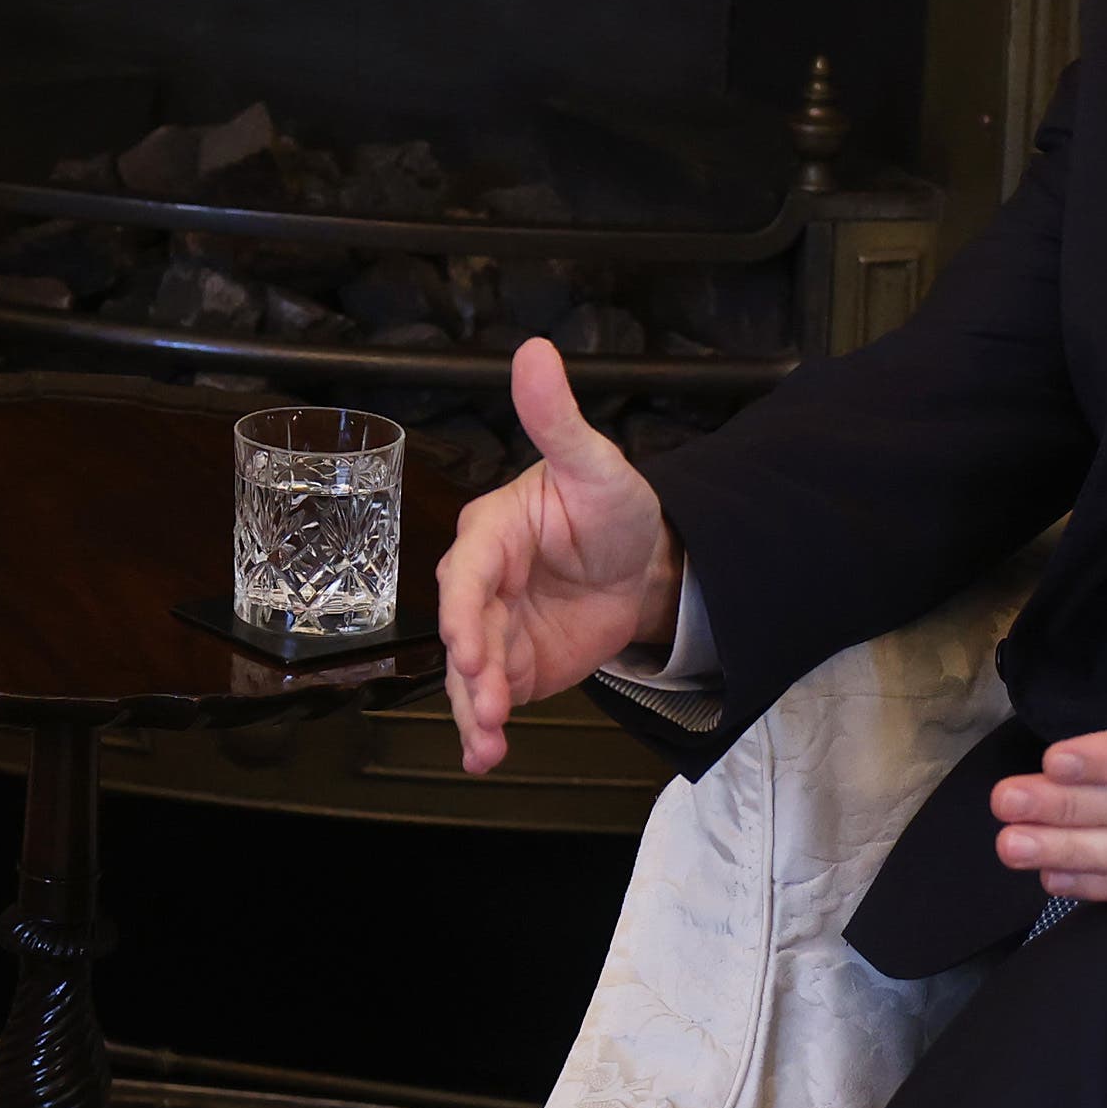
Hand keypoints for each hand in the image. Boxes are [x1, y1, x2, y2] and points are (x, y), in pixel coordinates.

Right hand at [437, 339, 685, 775]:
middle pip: (462, 628)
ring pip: (468, 674)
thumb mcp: (594, 463)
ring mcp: (494, 630)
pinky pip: (490, 700)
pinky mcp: (511, 668)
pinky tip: (486, 756)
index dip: (464, 607)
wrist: (644, 566)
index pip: (467, 570)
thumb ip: (557, 419)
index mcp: (491, 532)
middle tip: (486, 697)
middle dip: (470, 667)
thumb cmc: (612, 507)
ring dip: (473, 709)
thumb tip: (536, 351)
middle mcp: (481, 584)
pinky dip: (485, 730)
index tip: (469, 641)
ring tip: (487, 743)